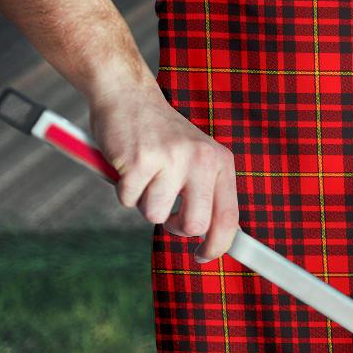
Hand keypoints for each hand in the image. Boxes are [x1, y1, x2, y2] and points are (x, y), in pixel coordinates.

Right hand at [89, 85, 238, 263]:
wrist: (128, 96)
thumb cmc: (161, 135)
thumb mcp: (196, 158)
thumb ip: (207, 193)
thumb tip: (213, 238)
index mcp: (220, 161)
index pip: (229, 216)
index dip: (218, 245)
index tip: (204, 256)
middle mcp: (201, 159)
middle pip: (195, 225)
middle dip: (176, 227)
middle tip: (167, 213)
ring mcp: (171, 159)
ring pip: (155, 215)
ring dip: (144, 202)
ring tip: (145, 174)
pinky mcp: (140, 160)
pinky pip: (128, 200)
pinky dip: (123, 190)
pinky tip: (128, 165)